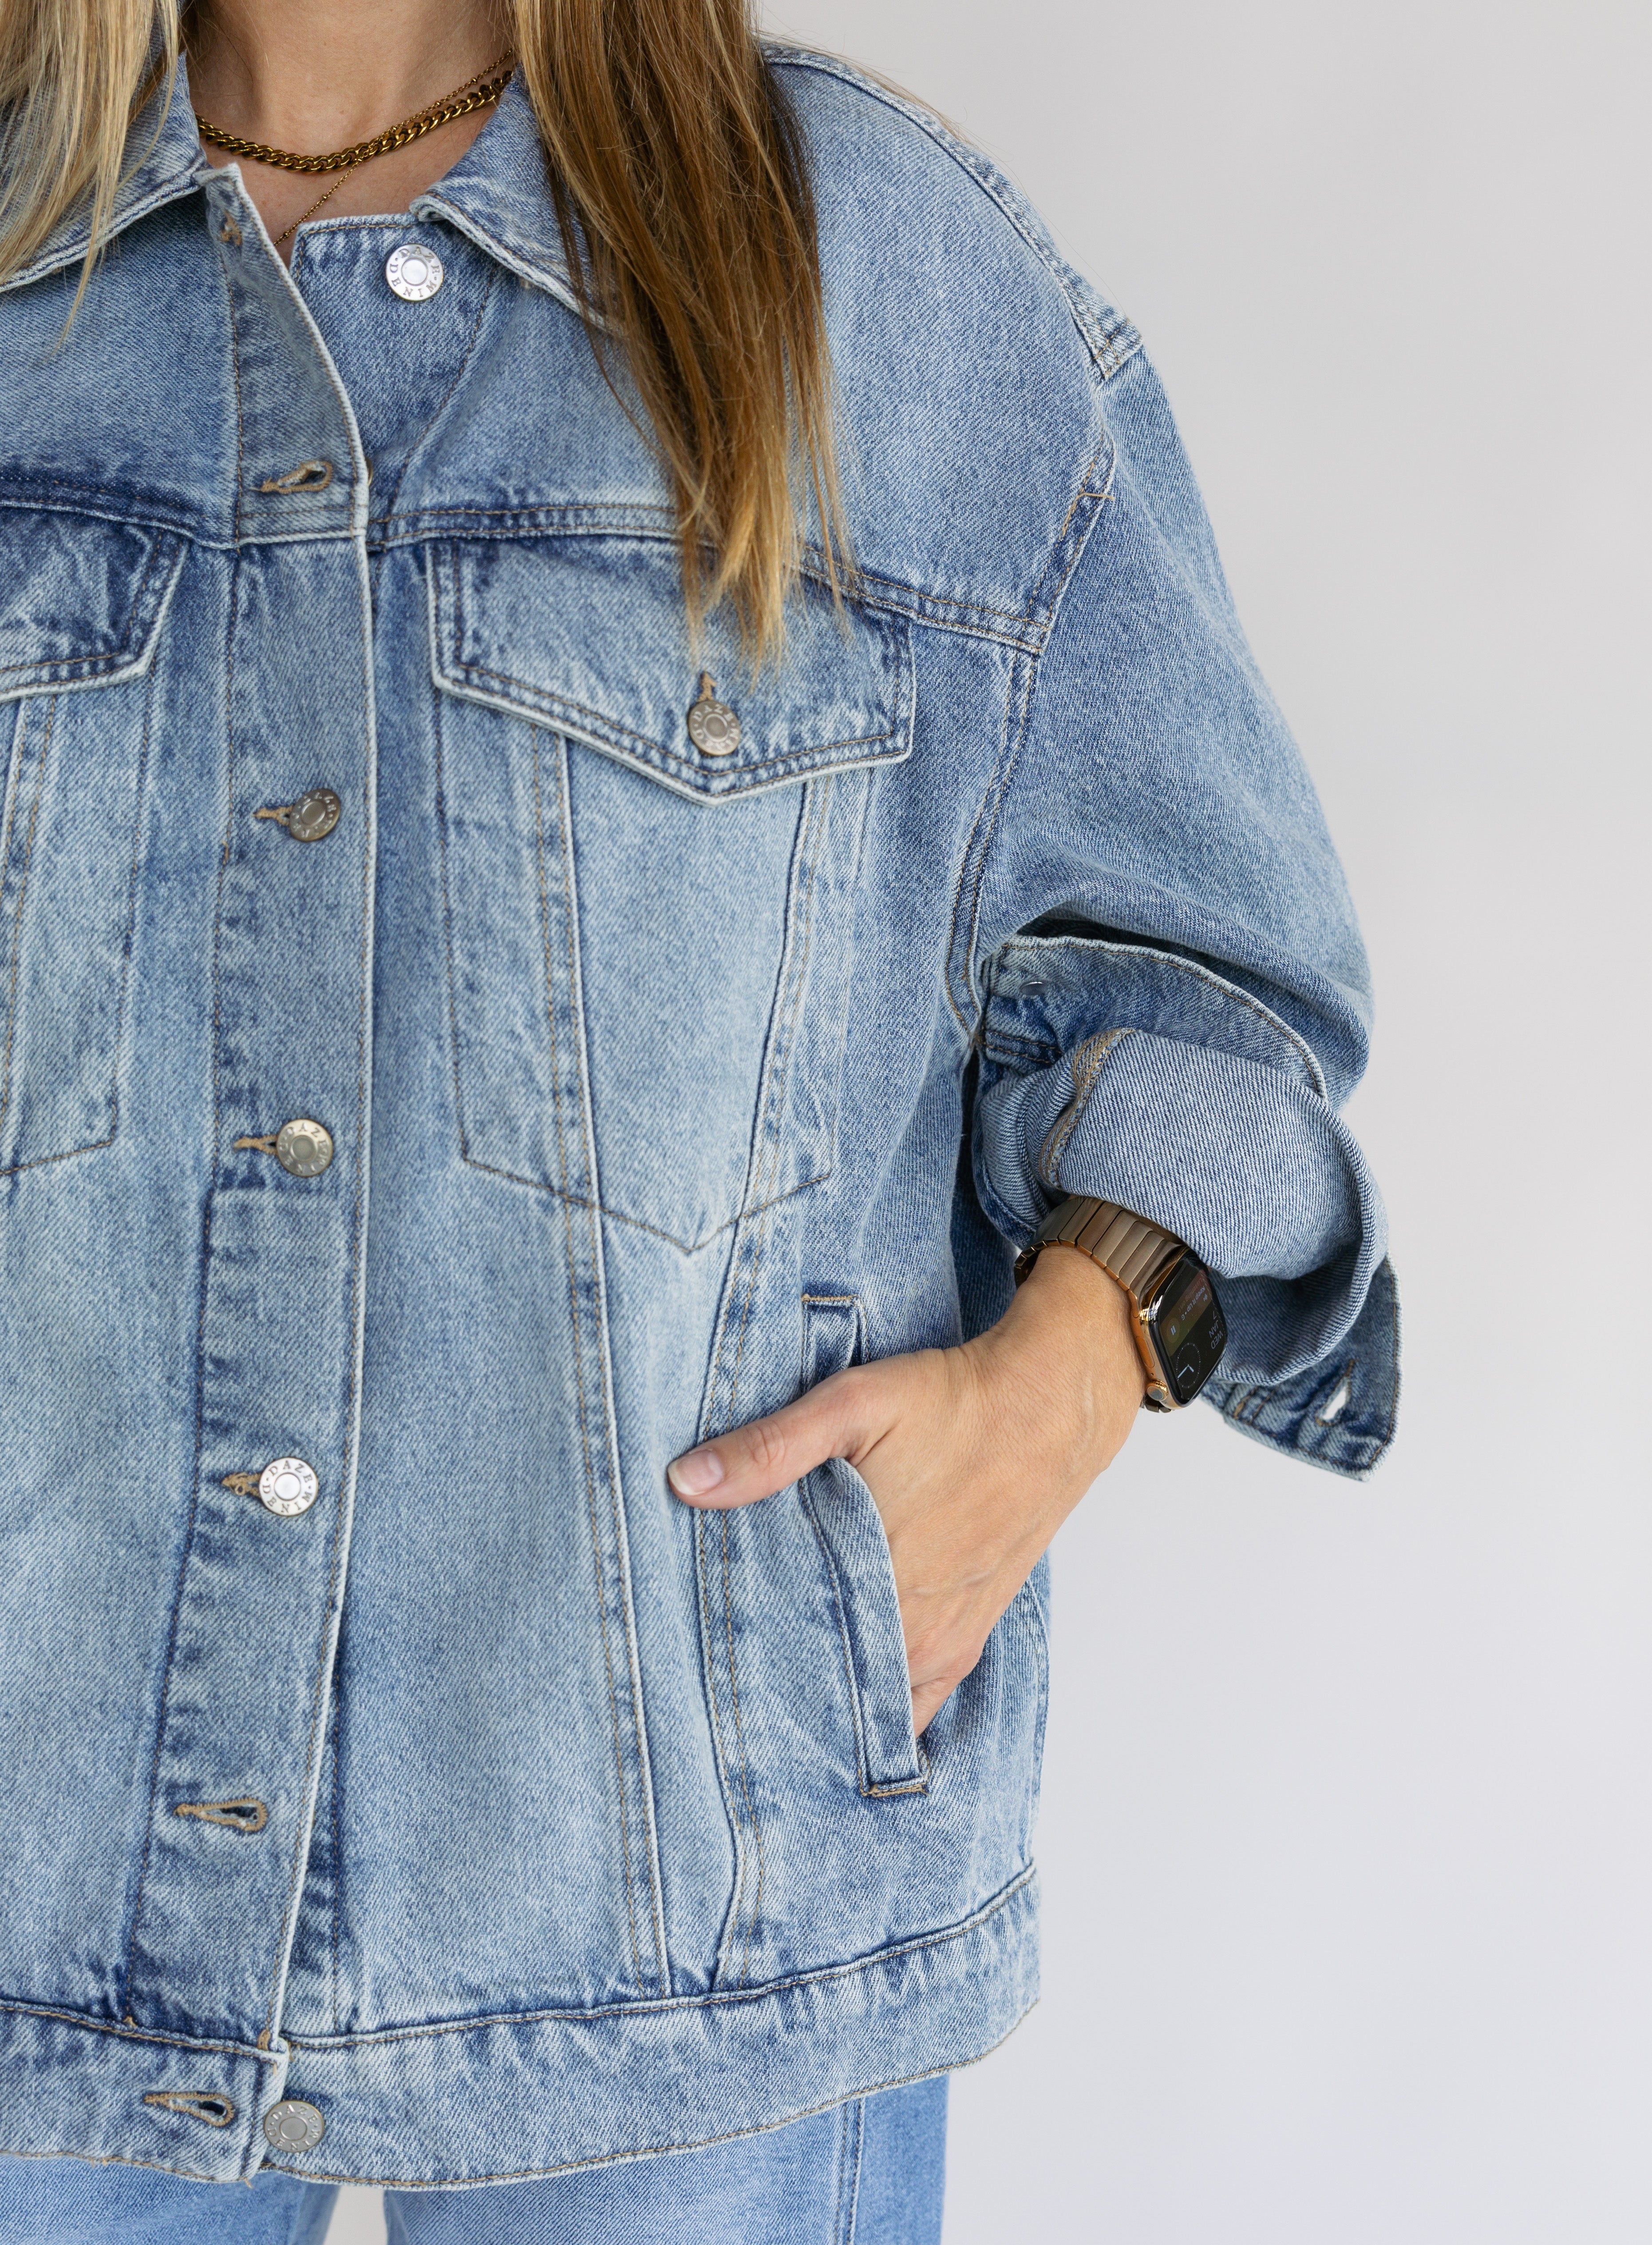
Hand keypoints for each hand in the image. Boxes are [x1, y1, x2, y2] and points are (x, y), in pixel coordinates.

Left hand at [667, 1246, 1145, 1732]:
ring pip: (868, 1699)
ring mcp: (945, 1639)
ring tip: (770, 1697)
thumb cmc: (955, 1402)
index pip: (786, 1650)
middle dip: (772, 1682)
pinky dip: (880, 1711)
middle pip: (824, 1682)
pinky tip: (845, 1709)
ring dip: (824, 1698)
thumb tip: (685, 1481)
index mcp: (876, 1577)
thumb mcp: (854, 1402)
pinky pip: (917, 1703)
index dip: (737, 1661)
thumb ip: (770, 1448)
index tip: (696, 1662)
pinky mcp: (968, 1637)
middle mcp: (913, 1625)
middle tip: (719, 1682)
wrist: (1052, 1406)